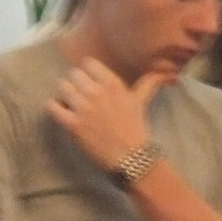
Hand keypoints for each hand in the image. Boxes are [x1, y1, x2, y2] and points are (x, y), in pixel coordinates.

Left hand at [45, 58, 166, 173]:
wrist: (131, 156)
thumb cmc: (136, 127)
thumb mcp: (142, 100)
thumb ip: (151, 82)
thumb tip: (169, 73)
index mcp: (113, 83)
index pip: (87, 64)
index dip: (86, 73)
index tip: (89, 83)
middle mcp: (96, 92)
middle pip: (72, 75)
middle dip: (74, 84)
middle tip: (79, 96)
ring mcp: (83, 108)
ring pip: (62, 87)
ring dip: (64, 95)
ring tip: (70, 104)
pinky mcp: (72, 124)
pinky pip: (52, 106)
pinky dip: (54, 107)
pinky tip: (61, 113)